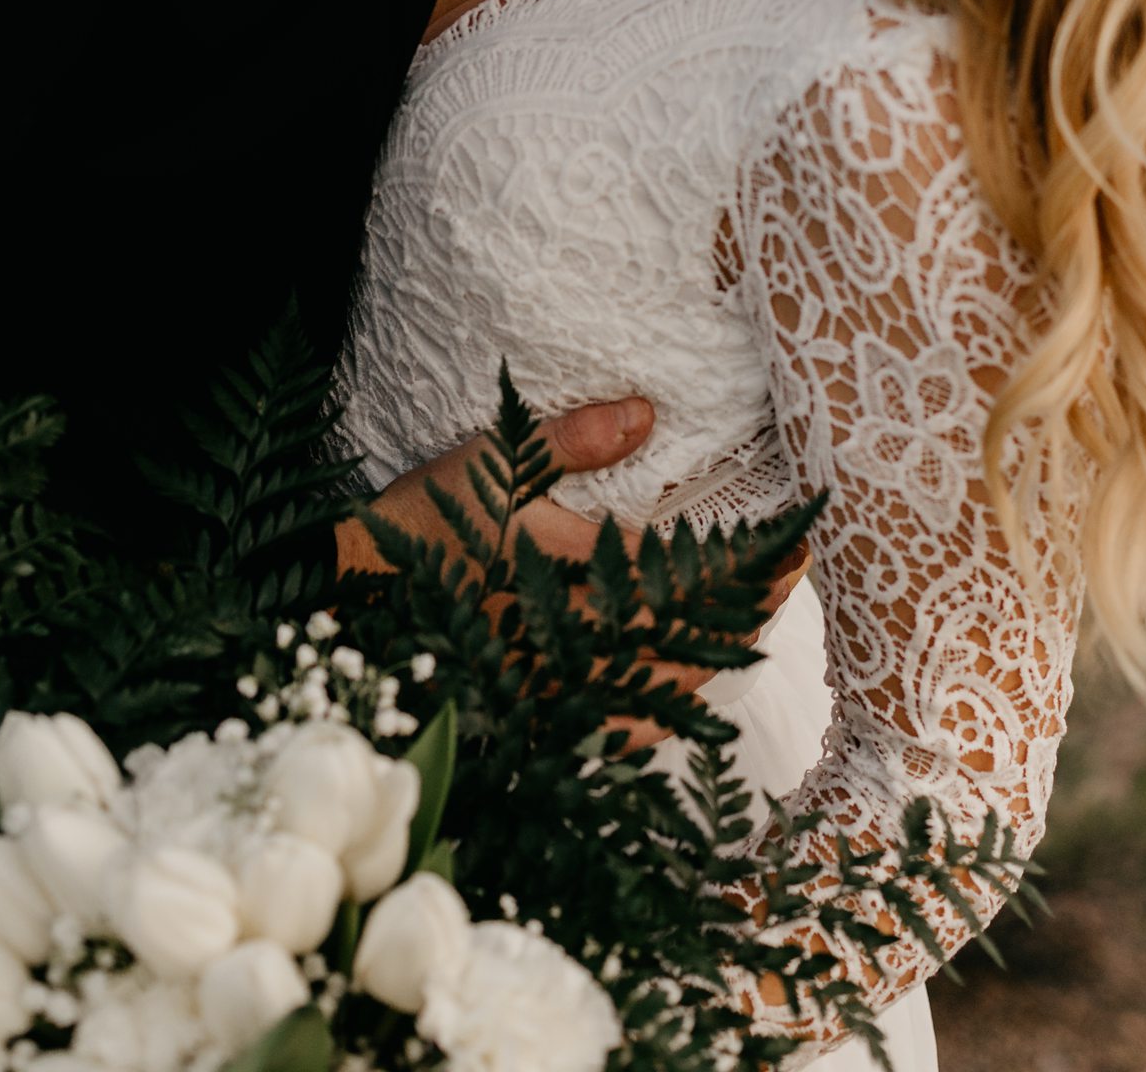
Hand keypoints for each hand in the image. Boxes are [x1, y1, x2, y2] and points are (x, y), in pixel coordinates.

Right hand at [334, 401, 811, 722]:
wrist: (348, 602)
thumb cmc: (423, 527)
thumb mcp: (493, 463)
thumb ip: (572, 439)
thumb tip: (648, 413)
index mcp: (576, 578)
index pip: (686, 575)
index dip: (749, 564)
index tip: (797, 546)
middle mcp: (580, 644)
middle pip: (692, 636)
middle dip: (749, 606)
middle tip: (793, 575)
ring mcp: (563, 691)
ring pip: (664, 688)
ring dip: (717, 652)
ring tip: (753, 619)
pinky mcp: (537, 717)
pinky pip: (617, 731)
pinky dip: (663, 711)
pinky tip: (682, 696)